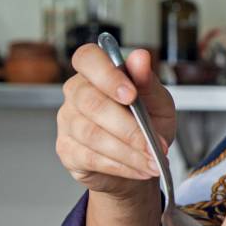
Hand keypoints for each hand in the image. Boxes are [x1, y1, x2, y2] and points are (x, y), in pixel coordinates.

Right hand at [56, 45, 175, 198]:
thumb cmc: (147, 124)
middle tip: (154, 145)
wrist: (140, 160)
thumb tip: (141, 57)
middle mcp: (76, 93)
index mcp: (97, 72)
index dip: (106, 75)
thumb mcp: (158, 102)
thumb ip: (148, 82)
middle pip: (91, 103)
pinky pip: (91, 158)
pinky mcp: (67, 150)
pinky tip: (139, 169)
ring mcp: (67, 122)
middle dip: (129, 128)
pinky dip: (121, 166)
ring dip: (129, 152)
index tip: (131, 95)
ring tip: (152, 161)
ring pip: (92, 135)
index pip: (87, 59)